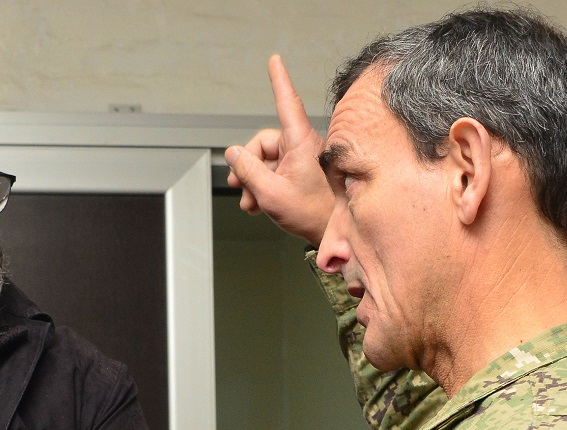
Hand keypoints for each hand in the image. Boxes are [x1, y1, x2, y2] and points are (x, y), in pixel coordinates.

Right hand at [224, 55, 333, 245]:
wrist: (333, 231)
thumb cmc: (312, 212)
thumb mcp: (270, 193)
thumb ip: (248, 171)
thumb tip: (233, 154)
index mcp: (300, 142)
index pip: (286, 102)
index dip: (279, 80)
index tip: (274, 61)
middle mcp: (303, 145)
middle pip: (264, 144)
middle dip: (248, 167)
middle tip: (240, 188)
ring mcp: (304, 159)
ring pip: (268, 161)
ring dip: (255, 182)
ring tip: (252, 203)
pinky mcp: (305, 172)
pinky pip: (277, 171)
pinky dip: (266, 185)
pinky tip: (261, 203)